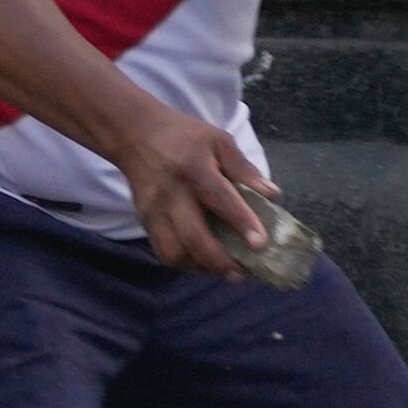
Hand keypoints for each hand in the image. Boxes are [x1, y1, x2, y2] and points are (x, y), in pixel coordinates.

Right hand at [110, 110, 270, 282]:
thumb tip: (273, 195)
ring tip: (224, 271)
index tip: (260, 243)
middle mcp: (172, 194)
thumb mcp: (218, 141)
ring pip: (174, 251)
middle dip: (219, 261)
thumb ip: (244, 169)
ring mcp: (155, 211)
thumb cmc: (183, 135)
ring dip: (201, 267)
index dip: (241, 222)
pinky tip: (202, 263)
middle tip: (242, 273)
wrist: (134, 134)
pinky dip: (185, 263)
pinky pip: (163, 251)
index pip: (219, 199)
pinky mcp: (145, 221)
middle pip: (193, 236)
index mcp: (194, 169)